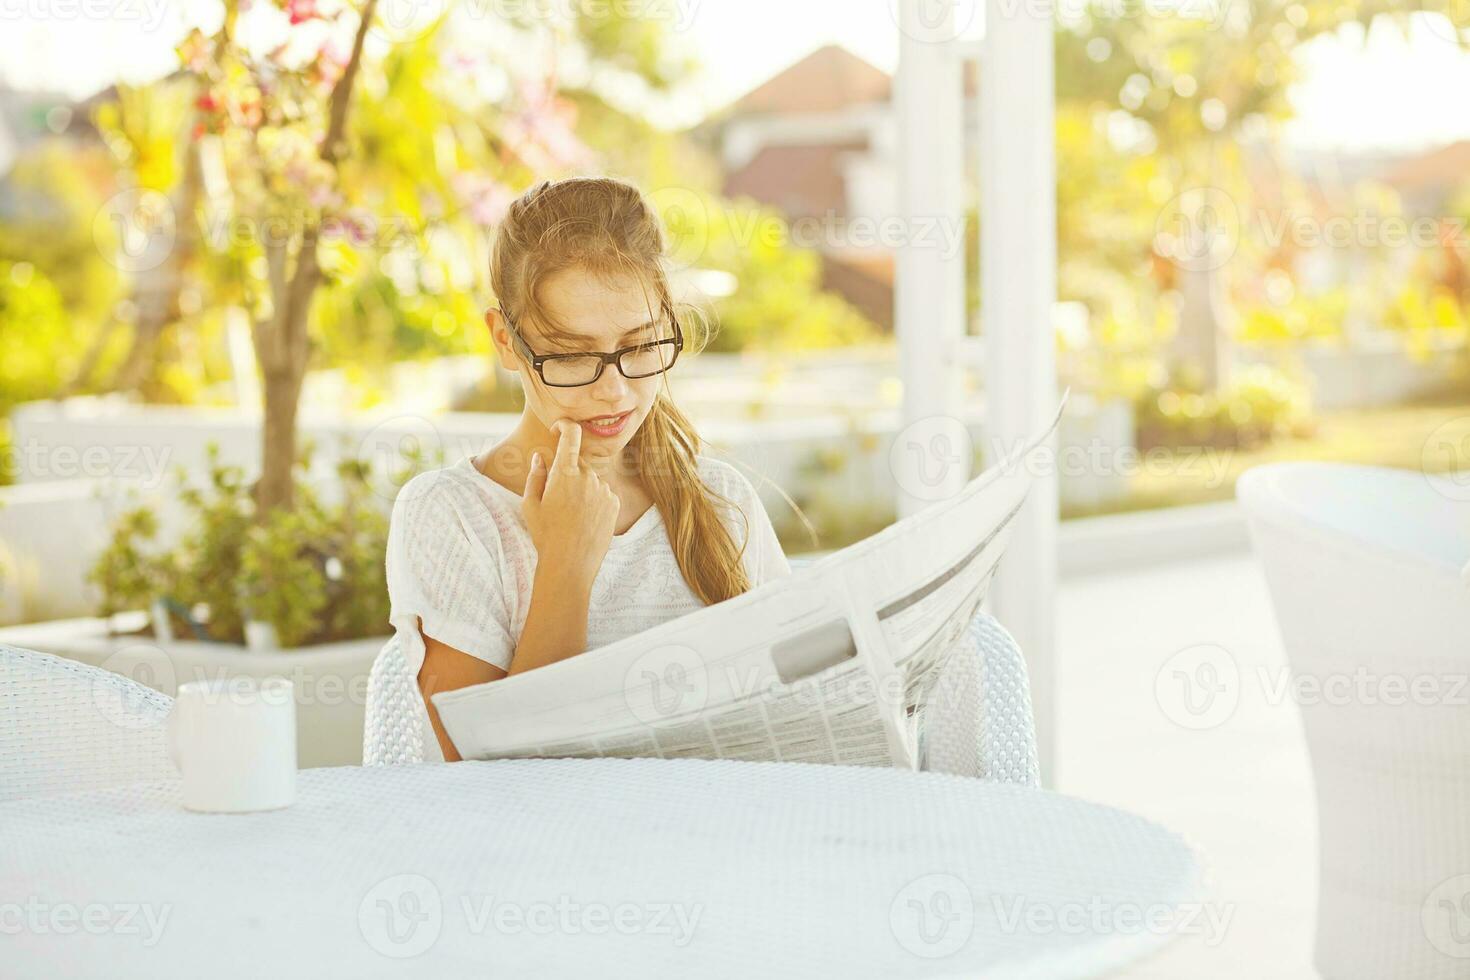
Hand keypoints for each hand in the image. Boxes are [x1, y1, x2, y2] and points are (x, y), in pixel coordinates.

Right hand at [521, 419, 619, 587]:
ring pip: (590, 480)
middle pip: (577, 463)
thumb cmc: (545, 535)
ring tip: (570, 516)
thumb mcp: (530, 504)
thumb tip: (541, 457)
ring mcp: (604, 490)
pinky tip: (584, 521)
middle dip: (566, 473)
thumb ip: (536, 475)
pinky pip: (602, 493)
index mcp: (564, 472)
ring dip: (581, 489)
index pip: (571, 435)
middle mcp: (588, 476)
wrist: (570, 564)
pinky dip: (594, 501)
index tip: (560, 428)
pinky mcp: (615, 503)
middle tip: (556, 500)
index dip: (566, 426)